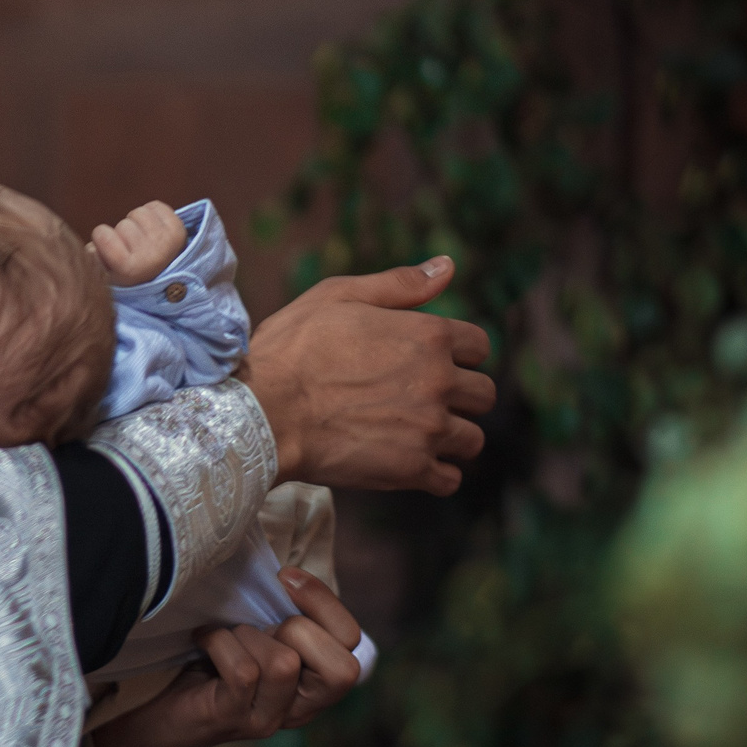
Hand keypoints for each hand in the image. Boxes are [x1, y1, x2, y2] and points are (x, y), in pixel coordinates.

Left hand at [88, 568, 365, 746]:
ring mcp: (269, 720)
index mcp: (315, 683)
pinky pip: (243, 672)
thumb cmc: (213, 661)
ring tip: (226, 638)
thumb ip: (284, 614)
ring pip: (284, 663)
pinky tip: (203, 639)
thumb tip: (287, 571)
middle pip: (342, 669)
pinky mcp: (234, 720)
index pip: (354, 644)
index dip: (325, 603)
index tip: (284, 577)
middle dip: (297, 628)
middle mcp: (302, 708)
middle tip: (259, 626)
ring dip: (248, 635)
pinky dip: (218, 642)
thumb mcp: (259, 633)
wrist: (159, 707)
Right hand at [89, 201, 187, 284]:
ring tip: (142, 238)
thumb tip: (91, 250)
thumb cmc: (128, 273)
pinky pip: (156, 206)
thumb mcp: (104, 274)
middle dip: (122, 232)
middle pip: (122, 224)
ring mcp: (166, 242)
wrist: (165, 280)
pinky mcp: (178, 229)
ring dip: (137, 222)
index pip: (101, 233)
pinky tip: (153, 229)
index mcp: (128, 269)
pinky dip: (152, 213)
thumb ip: (92, 258)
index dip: (102, 238)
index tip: (111, 251)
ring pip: (139, 212)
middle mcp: (150, 256)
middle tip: (131, 247)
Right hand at [239, 256, 494, 493]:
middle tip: (422, 399)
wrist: (263, 411)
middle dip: (460, 396)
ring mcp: (429, 429)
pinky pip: (449, 479)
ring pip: (472, 439)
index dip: (457, 352)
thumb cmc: (293, 350)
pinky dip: (435, 474)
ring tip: (415, 434)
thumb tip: (447, 266)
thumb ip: (398, 284)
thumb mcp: (337, 296)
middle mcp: (439, 382)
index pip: (479, 345)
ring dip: (451, 437)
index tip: (430, 362)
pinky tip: (409, 463)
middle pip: (483, 394)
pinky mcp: (412, 469)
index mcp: (428, 336)